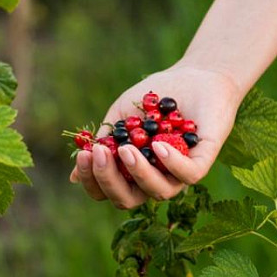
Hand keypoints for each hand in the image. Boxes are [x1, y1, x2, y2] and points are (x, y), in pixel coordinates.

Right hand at [70, 63, 242, 207]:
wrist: (192, 76)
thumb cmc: (152, 99)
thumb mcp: (120, 118)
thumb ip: (102, 144)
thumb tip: (73, 176)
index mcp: (131, 174)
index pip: (107, 191)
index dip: (92, 181)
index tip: (84, 156)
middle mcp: (154, 179)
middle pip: (127, 200)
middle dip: (109, 181)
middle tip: (100, 154)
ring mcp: (179, 174)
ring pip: (158, 192)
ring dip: (138, 172)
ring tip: (127, 148)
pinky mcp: (203, 161)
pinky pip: (188, 175)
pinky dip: (171, 163)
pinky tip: (157, 145)